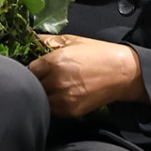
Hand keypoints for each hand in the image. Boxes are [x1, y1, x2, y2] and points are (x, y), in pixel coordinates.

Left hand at [26, 34, 148, 117]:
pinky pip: (52, 110)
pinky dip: (51, 104)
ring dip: (41, 94)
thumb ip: (48, 40)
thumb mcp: (71, 40)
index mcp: (55, 62)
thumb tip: (30, 39)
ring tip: (48, 86)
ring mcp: (64, 99)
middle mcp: (57, 82)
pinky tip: (57, 95)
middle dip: (33, 81)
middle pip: (32, 85)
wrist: (122, 73)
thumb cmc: (98, 53)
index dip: (28, 68)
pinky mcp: (71, 111)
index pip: (28, 69)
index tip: (32, 67)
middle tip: (39, 77)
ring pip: (40, 100)